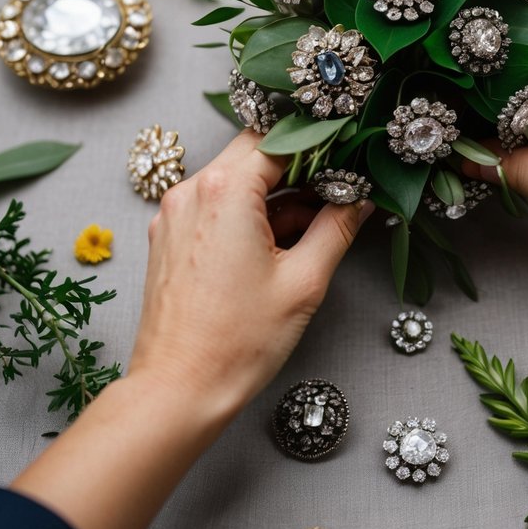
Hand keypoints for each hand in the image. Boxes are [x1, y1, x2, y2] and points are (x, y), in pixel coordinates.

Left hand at [128, 130, 372, 420]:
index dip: (320, 144)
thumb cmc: (237, 341)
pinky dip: (248, 213)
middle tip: (337, 187)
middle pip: (253, 152)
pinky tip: (279, 243)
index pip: (279, 138)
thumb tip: (358, 199)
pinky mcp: (168, 238)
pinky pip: (215, 206)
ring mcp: (174, 214)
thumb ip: (336, 228)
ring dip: (274, 193)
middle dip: (298, 166)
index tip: (350, 156)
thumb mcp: (304, 281)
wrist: (177, 390)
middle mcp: (191, 191)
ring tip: (314, 226)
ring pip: (235, 180)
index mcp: (225, 190)